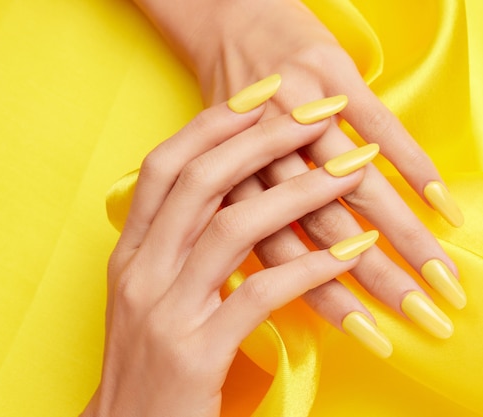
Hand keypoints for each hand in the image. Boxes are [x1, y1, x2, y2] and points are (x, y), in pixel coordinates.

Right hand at [82, 89, 386, 415]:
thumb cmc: (152, 362)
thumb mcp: (153, 296)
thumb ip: (180, 248)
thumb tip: (233, 200)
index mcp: (130, 253)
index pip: (165, 166)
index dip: (214, 125)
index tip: (262, 95)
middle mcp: (140, 272)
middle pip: (201, 182)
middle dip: (263, 139)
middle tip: (318, 113)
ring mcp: (164, 312)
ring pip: (234, 228)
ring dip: (300, 193)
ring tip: (353, 170)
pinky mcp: (196, 353)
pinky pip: (261, 295)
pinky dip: (312, 268)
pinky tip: (351, 252)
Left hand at [134, 0, 464, 338]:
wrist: (227, 26)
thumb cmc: (228, 110)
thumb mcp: (224, 169)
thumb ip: (250, 217)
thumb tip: (293, 276)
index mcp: (231, 186)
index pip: (286, 257)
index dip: (331, 299)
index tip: (374, 337)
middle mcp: (265, 154)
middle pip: (327, 230)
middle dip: (380, 279)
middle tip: (426, 319)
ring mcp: (300, 113)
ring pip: (358, 185)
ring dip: (405, 234)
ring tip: (443, 276)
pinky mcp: (330, 74)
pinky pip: (379, 124)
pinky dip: (413, 164)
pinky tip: (444, 204)